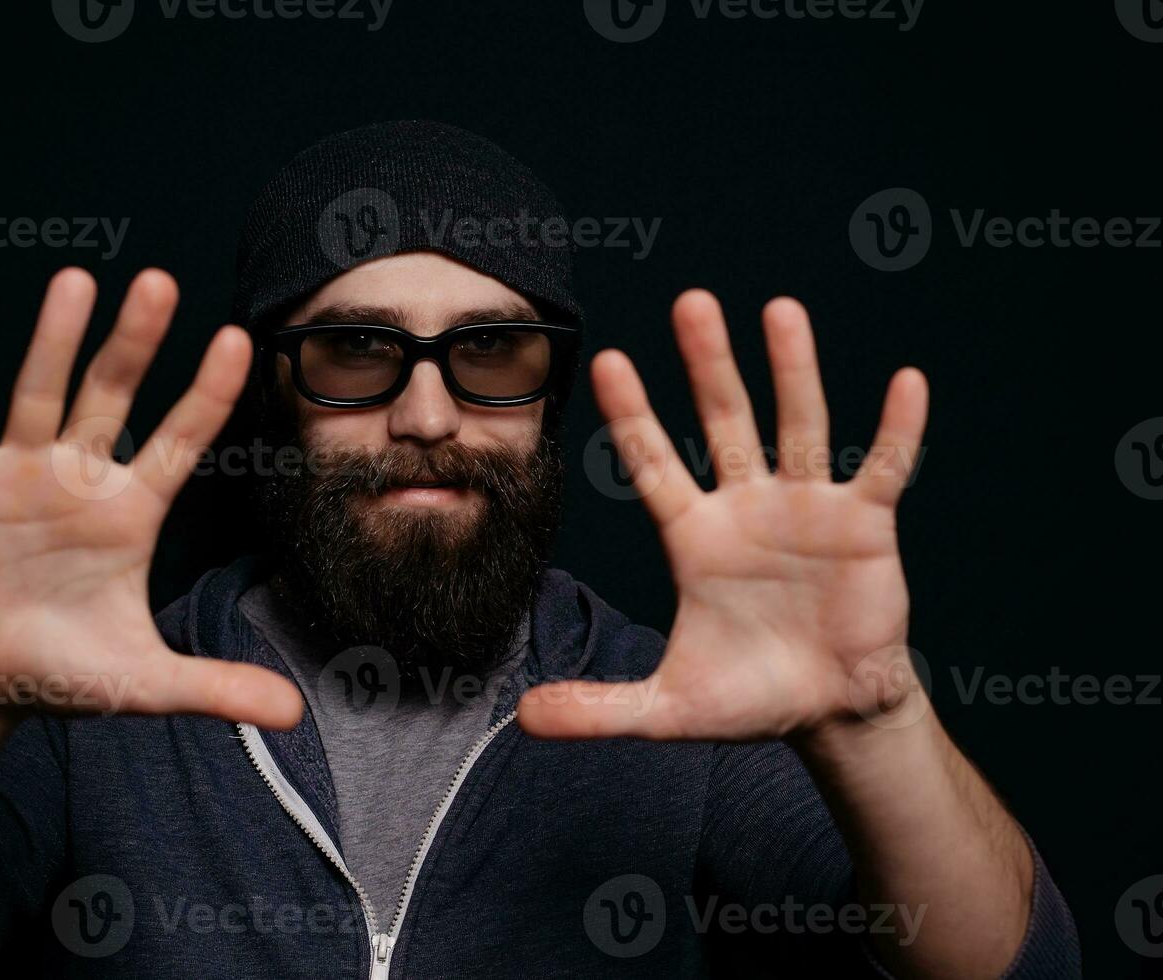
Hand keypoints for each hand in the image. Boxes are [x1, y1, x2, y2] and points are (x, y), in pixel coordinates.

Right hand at [0, 268, 302, 727]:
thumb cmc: (64, 670)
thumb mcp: (145, 681)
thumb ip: (217, 686)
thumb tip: (293, 717)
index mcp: (132, 511)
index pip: (182, 441)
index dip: (207, 393)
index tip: (237, 339)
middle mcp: (81, 477)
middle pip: (115, 395)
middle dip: (134, 342)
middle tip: (159, 282)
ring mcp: (20, 473)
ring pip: (40, 393)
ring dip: (54, 340)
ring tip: (74, 281)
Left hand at [518, 290, 926, 741]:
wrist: (830, 712)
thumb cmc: (750, 697)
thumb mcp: (667, 708)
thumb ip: (598, 707)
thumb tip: (523, 719)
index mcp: (694, 536)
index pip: (654, 463)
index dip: (632, 415)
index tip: (607, 359)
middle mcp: (746, 507)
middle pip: (724, 422)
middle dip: (708, 365)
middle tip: (691, 302)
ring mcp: (806, 509)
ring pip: (799, 425)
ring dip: (792, 370)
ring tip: (780, 310)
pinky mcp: (864, 525)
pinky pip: (882, 468)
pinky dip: (894, 429)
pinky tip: (904, 383)